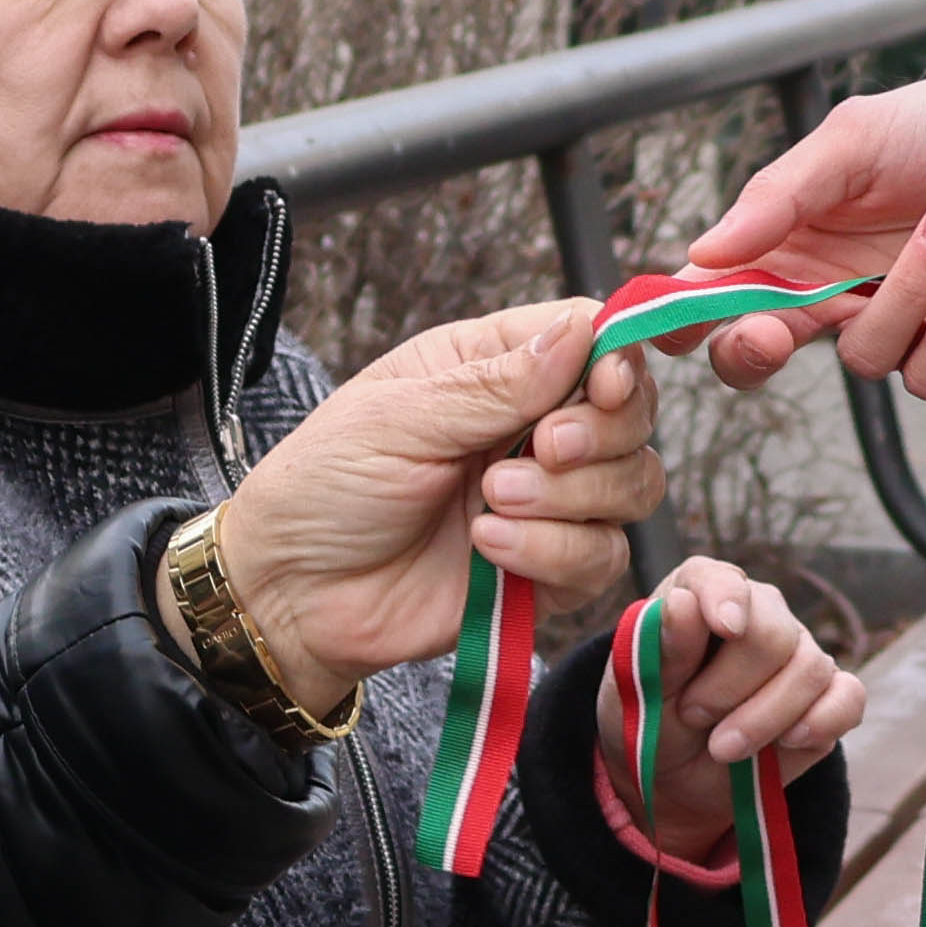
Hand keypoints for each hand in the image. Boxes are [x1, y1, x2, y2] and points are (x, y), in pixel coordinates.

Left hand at [207, 301, 664, 683]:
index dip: (621, 356)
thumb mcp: (399, 417)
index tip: (608, 383)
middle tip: (541, 448)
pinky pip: (601, 557)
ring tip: (491, 502)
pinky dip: (553, 552)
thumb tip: (583, 332)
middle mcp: (531, 427)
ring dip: (571, 496)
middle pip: (632, 414)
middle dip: (599, 433)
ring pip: (634, 486)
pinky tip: (488, 548)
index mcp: (492, 367)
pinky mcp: (547, 569)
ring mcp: (546, 501)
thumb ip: (497, 382)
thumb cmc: (325, 485)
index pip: (593, 338)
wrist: (291, 594)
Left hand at [600, 561, 867, 861]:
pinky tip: (787, 742)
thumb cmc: (653, 718)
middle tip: (692, 716)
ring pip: (810, 668)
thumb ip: (663, 647)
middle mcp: (760, 613)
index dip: (725, 599)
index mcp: (703, 595)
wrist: (675, 774)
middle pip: (773, 633)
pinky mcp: (828, 696)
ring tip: (722, 748)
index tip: (725, 628)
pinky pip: (848, 698)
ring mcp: (799, 652)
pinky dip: (821, 722)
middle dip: (730, 687)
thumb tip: (683, 603)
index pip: (720, 579)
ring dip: (764, 718)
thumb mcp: (642, 691)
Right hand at [680, 78, 925, 400]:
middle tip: (773, 330)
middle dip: (753, 352)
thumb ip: (775, 199)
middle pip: (755, 356)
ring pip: (863, 358)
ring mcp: (888, 326)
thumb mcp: (851, 142)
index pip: (709, 295)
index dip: (678, 320)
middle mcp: (826, 293)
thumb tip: (700, 254)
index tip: (672, 327)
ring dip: (908, 293)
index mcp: (786, 242)